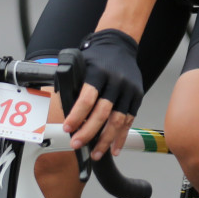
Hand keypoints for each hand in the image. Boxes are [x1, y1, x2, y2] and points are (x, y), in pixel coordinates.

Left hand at [64, 29, 143, 160]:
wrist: (120, 44)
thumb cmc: (97, 56)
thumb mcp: (82, 63)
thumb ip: (74, 84)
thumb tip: (62, 108)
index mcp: (99, 72)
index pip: (87, 98)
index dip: (77, 116)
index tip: (68, 127)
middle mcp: (116, 81)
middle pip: (102, 113)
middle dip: (88, 132)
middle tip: (76, 144)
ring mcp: (128, 90)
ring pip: (117, 121)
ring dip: (106, 140)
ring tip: (95, 153)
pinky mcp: (137, 97)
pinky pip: (129, 121)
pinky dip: (121, 136)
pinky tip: (114, 148)